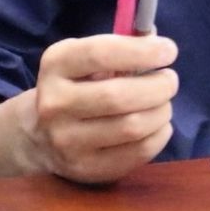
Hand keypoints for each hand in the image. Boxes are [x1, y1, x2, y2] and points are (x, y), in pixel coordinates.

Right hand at [0, 34, 178, 183]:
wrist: (40, 135)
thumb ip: (122, 46)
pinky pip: (138, 152)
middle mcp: (55, 103)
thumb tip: (158, 41)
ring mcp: (67, 141)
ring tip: (163, 103)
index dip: (141, 51)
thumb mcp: (86, 59)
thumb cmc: (78, 85)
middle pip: (119, 96)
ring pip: (132, 126)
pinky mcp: (86, 169)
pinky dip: (159, 135)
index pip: (100, 54)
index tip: (168, 50)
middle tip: (169, 80)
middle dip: (158, 86)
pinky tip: (158, 125)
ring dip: (161, 111)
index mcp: (56, 64)